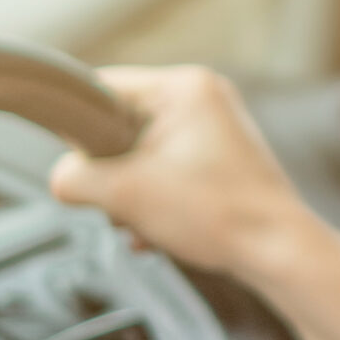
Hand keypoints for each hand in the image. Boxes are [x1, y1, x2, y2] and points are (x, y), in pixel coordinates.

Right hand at [49, 65, 328, 284]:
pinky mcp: (223, 160)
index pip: (102, 89)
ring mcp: (218, 129)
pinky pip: (169, 173)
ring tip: (148, 222)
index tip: (78, 164)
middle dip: (113, 175)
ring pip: (143, 157)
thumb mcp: (124, 193)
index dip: (79, 129)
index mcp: (185, 86)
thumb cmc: (220, 214)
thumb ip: (75, 178)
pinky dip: (158, 203)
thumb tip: (62, 178)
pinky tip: (160, 232)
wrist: (277, 252)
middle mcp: (205, 98)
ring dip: (134, 196)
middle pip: (121, 128)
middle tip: (122, 201)